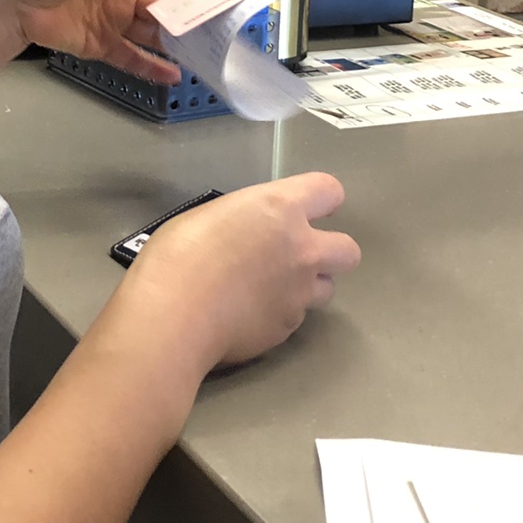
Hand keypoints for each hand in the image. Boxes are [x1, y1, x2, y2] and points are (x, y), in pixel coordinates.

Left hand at [4, 0, 193, 84]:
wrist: (11, 2)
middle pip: (166, 7)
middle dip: (189, 19)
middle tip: (216, 34)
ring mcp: (116, 20)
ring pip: (154, 34)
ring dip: (176, 44)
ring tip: (204, 56)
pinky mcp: (104, 45)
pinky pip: (133, 58)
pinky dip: (153, 68)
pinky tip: (173, 76)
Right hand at [124, 173, 360, 370]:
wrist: (174, 314)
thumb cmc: (180, 253)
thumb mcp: (211, 215)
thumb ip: (245, 222)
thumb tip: (248, 235)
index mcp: (281, 209)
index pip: (329, 192)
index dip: (320, 200)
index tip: (304, 210)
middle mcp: (302, 250)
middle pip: (348, 250)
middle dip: (329, 252)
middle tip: (296, 257)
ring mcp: (299, 294)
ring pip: (327, 290)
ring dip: (307, 287)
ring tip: (270, 291)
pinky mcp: (287, 330)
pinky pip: (294, 318)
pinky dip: (278, 315)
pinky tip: (247, 316)